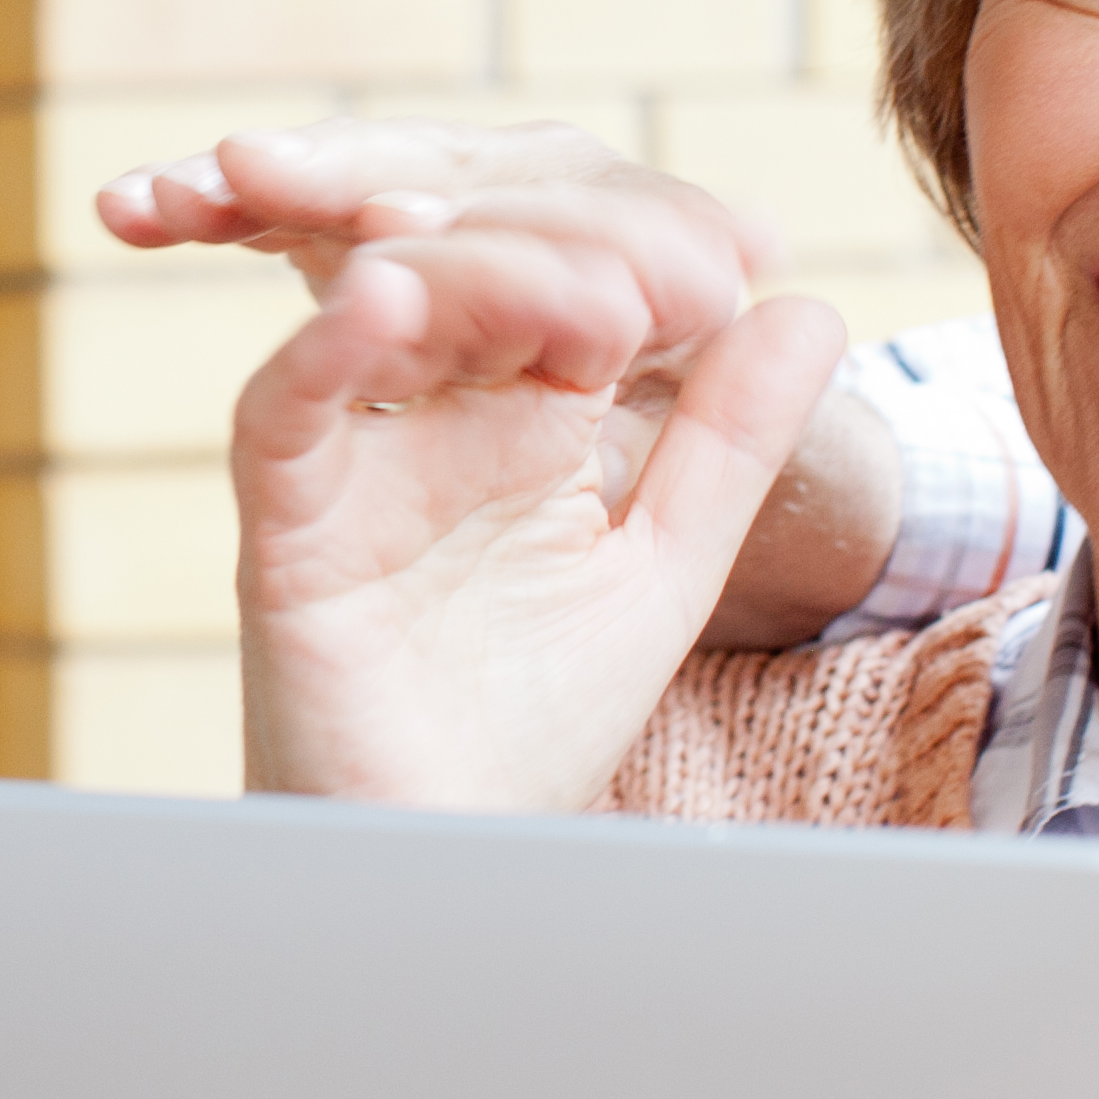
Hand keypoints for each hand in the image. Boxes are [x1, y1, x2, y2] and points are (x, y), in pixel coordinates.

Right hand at [163, 140, 846, 808]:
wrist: (455, 859)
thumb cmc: (537, 720)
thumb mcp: (664, 563)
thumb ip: (728, 441)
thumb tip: (811, 303)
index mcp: (526, 404)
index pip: (580, 266)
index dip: (652, 240)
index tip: (745, 259)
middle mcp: (434, 405)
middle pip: (480, 252)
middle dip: (577, 239)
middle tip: (680, 278)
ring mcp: (357, 451)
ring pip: (386, 296)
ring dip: (478, 264)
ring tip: (592, 292)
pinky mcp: (288, 515)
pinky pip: (287, 403)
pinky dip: (329, 342)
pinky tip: (390, 298)